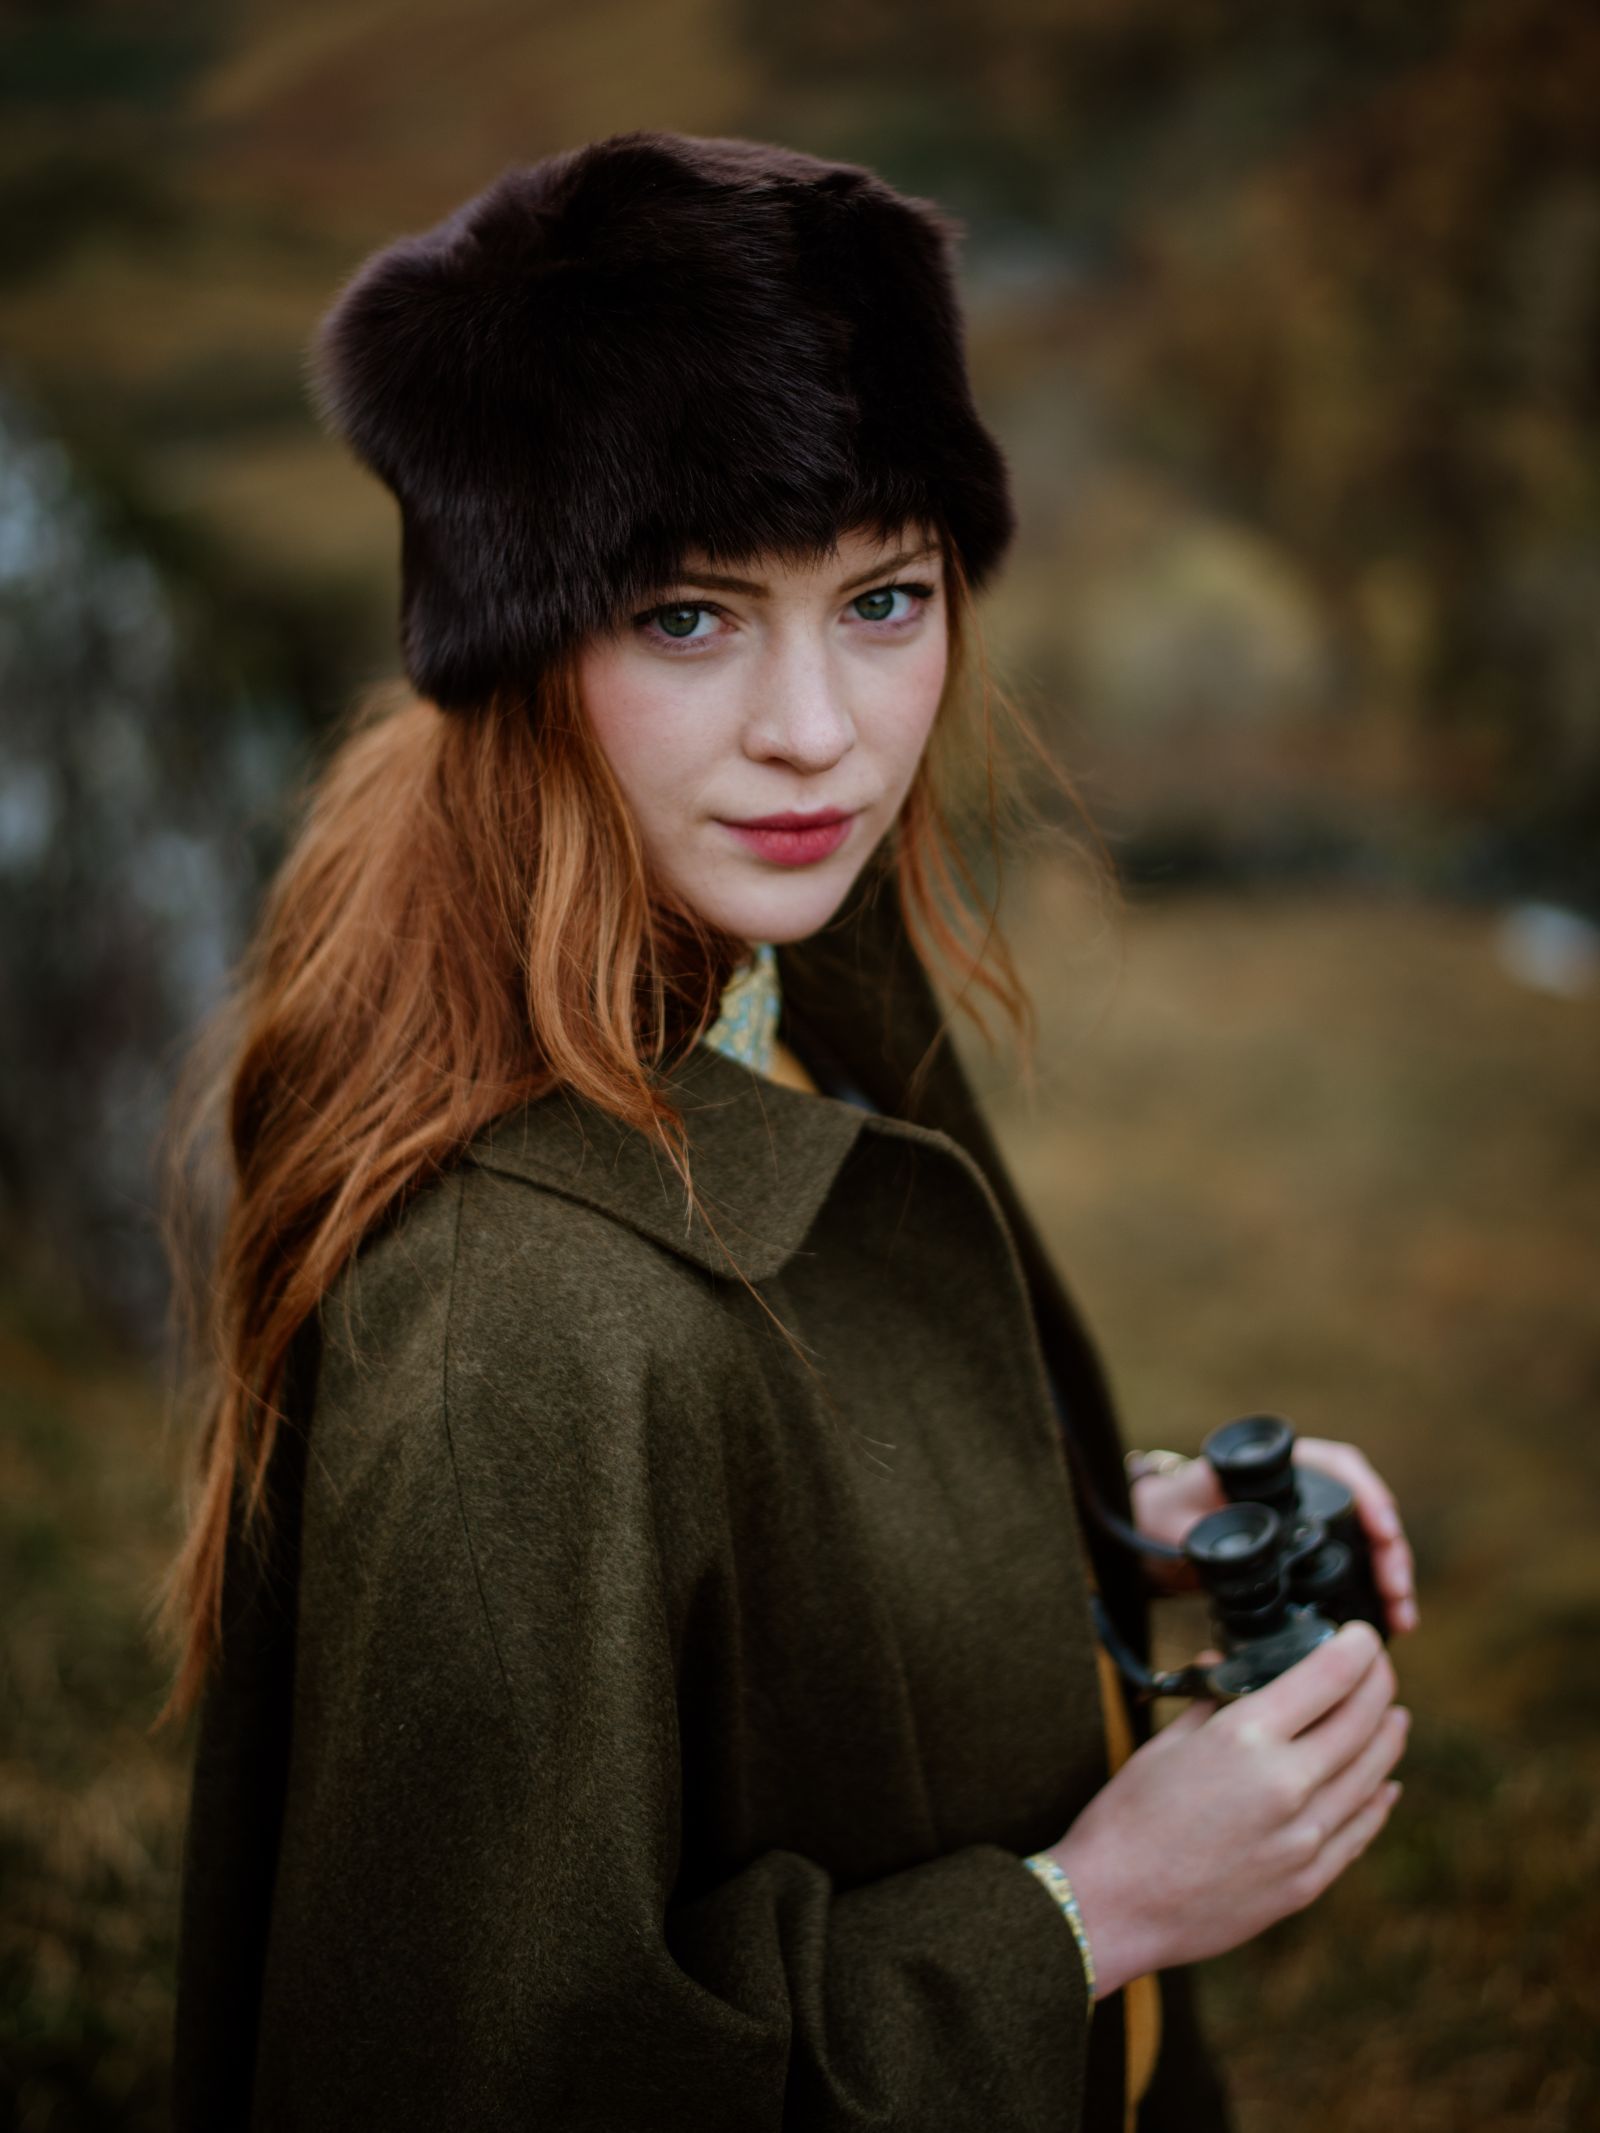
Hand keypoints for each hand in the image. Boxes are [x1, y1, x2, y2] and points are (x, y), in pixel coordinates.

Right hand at [1047, 1620, 1407, 1995]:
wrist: (1115, 1904)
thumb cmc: (1129, 1814)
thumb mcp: (1166, 1741)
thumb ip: (1211, 1701)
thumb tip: (1227, 1665)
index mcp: (1246, 1738)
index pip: (1327, 1677)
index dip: (1356, 1648)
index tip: (1363, 1634)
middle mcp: (1286, 1784)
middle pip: (1361, 1722)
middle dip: (1379, 1686)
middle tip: (1381, 1668)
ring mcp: (1303, 1838)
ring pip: (1372, 1776)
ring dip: (1388, 1739)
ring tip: (1396, 1717)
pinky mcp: (1307, 1882)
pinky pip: (1359, 1832)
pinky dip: (1379, 1802)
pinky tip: (1386, 1785)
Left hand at [1129, 1439, 1418, 1635]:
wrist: (1157, 1535)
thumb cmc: (1167, 1514)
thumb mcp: (1179, 1517)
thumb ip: (1201, 1528)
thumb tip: (1234, 1550)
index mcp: (1276, 1467)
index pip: (1337, 1465)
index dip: (1367, 1493)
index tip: (1382, 1528)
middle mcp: (1303, 1489)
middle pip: (1364, 1510)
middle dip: (1389, 1550)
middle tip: (1397, 1592)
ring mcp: (1313, 1522)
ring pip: (1366, 1542)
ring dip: (1389, 1577)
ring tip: (1403, 1617)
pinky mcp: (1313, 1553)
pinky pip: (1354, 1566)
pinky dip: (1372, 1591)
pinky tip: (1388, 1621)